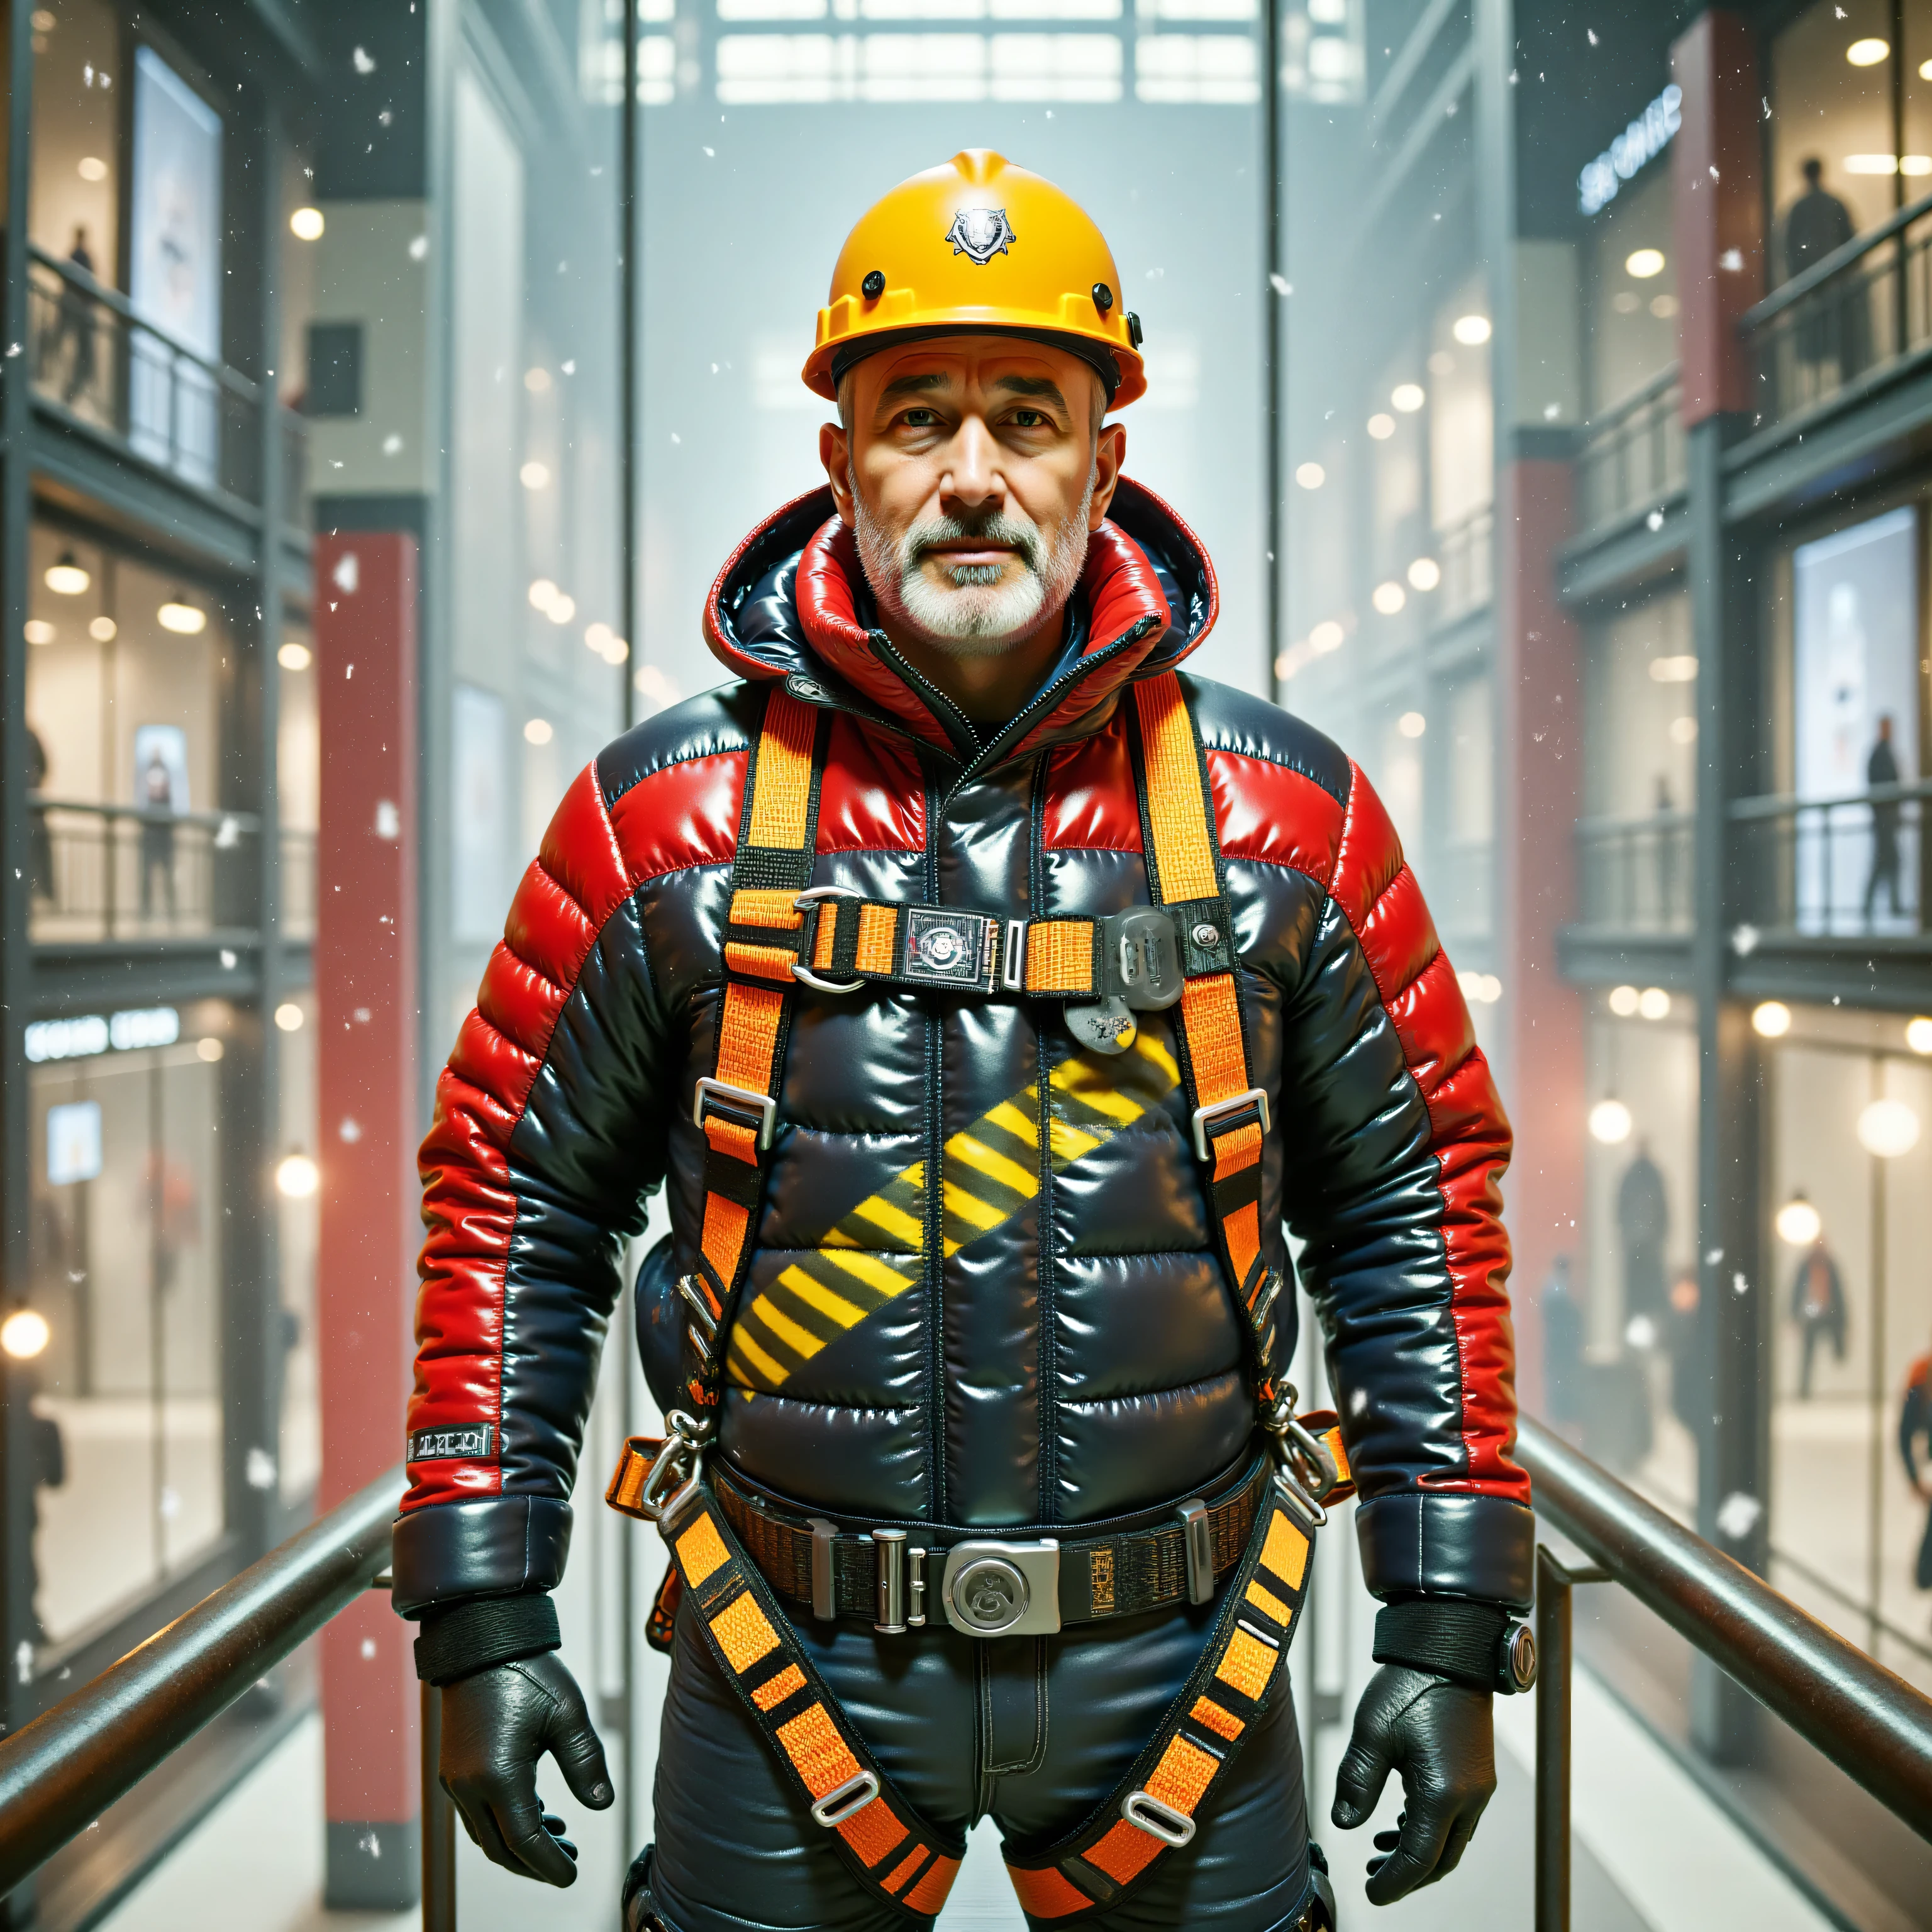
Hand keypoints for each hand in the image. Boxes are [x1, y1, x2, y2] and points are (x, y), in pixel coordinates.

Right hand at [439, 1652, 613, 1884]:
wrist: (482, 1641)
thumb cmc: (527, 1671)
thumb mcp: (567, 1714)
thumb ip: (586, 1762)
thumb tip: (603, 1804)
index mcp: (498, 1776)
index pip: (524, 1842)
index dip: (549, 1865)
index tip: (572, 1875)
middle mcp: (469, 1786)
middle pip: (501, 1848)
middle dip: (536, 1863)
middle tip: (570, 1861)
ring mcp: (455, 1780)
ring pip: (486, 1834)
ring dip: (520, 1844)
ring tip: (560, 1836)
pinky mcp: (452, 1769)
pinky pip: (476, 1814)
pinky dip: (504, 1823)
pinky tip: (536, 1811)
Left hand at [1330, 1664, 1494, 1904]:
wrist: (1448, 1650)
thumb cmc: (1410, 1686)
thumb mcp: (1372, 1733)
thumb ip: (1357, 1782)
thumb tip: (1343, 1822)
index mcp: (1441, 1793)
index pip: (1419, 1860)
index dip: (1394, 1883)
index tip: (1371, 1893)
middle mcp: (1468, 1797)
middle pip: (1440, 1859)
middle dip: (1407, 1875)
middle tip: (1373, 1876)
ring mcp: (1477, 1786)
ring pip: (1451, 1841)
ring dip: (1419, 1853)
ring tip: (1380, 1850)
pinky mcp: (1477, 1772)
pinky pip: (1457, 1819)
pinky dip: (1430, 1830)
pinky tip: (1401, 1820)